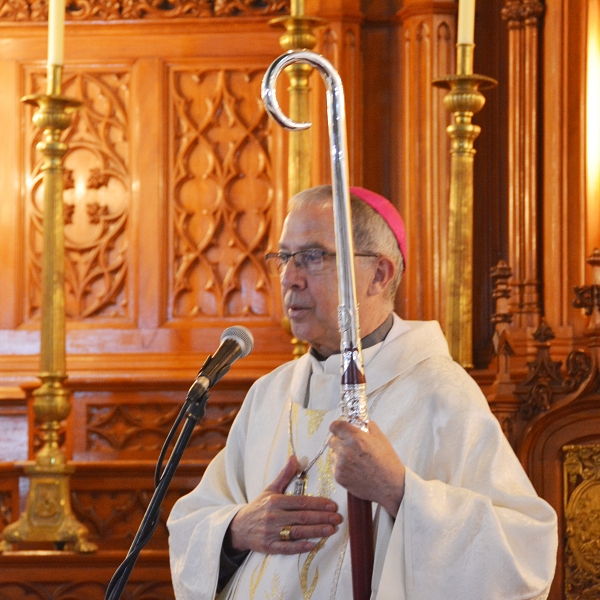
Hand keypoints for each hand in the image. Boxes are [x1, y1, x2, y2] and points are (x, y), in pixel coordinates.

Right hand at [228, 455, 342, 554]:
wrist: (239, 527)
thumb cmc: (259, 506)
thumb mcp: (270, 489)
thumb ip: (285, 475)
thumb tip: (295, 457)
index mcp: (275, 501)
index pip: (301, 502)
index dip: (318, 503)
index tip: (332, 505)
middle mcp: (273, 516)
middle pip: (301, 517)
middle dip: (321, 518)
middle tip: (337, 518)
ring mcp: (271, 532)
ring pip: (297, 532)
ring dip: (315, 531)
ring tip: (331, 530)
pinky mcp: (268, 546)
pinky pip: (286, 548)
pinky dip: (299, 547)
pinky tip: (312, 545)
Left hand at [328, 419, 404, 516]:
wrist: (390, 486)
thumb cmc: (387, 462)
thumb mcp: (381, 438)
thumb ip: (367, 426)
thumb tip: (358, 421)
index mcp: (355, 438)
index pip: (335, 426)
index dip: (338, 427)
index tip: (340, 429)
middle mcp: (345, 450)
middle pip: (332, 440)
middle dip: (339, 441)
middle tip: (350, 446)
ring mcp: (340, 464)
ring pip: (332, 454)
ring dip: (339, 454)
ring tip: (353, 460)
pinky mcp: (338, 477)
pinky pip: (334, 466)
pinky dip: (340, 466)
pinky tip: (353, 469)